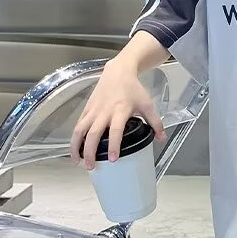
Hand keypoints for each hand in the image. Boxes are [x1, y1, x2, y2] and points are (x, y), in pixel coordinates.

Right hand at [70, 55, 166, 170]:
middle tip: (90, 166)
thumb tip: (161, 139)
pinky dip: (75, 137)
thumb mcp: (147, 104)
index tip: (113, 159)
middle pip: (93, 134)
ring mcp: (93, 110)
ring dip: (76, 146)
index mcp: (120, 110)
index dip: (114, 145)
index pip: (115, 130)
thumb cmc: (133, 89)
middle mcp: (104, 112)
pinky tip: (76, 148)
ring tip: (77, 161)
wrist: (118, 71)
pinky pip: (78, 124)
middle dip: (90, 151)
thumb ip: (155, 122)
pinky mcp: (86, 108)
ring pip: (80, 129)